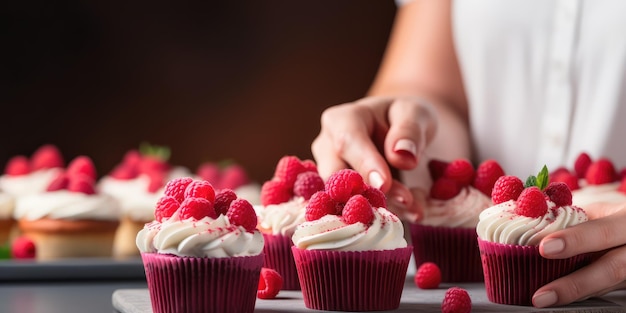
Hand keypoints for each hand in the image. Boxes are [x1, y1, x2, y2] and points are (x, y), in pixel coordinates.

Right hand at [311, 96, 436, 219]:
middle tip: (404, 199)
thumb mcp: (414, 113)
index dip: (364, 164)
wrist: (402, 133)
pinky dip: (384, 215)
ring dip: (379, 207)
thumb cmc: (404, 118)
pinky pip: (357, 210)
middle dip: (367, 193)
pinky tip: (413, 213)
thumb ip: (409, 130)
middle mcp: (327, 147)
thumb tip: (402, 155)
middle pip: (335, 176)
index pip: (346, 142)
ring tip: (414, 206)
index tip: (384, 184)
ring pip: (345, 198)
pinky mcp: (341, 196)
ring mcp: (331, 174)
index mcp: (341, 120)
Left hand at [533, 202, 625, 306]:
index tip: (545, 247)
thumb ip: (569, 219)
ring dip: (573, 294)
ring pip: (607, 285)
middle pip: (611, 269)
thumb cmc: (608, 218)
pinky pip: (602, 291)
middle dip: (574, 283)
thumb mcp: (595, 212)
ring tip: (543, 299)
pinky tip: (556, 297)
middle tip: (541, 293)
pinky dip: (578, 294)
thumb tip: (526, 223)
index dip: (575, 240)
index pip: (602, 231)